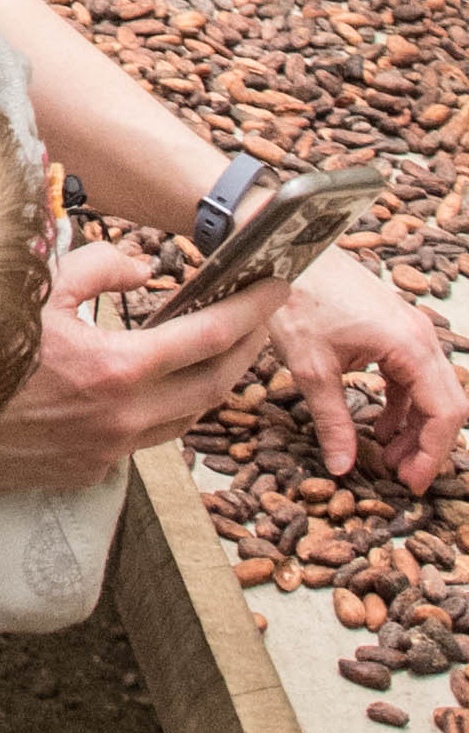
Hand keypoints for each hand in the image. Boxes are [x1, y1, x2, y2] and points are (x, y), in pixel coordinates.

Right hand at [0, 239, 293, 491]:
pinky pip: (146, 439)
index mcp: (115, 368)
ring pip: (186, 418)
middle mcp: (122, 418)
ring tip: (215, 348)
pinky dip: (163, 409)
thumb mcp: (38, 290)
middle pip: (216, 385)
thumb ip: (99, 269)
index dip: (250, 310)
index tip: (274, 286)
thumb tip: (143, 269)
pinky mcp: (91, 471)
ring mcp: (108, 451)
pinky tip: (154, 385)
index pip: (209, 336)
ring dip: (209, 382)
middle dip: (247, 347)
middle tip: (258, 317)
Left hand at [272, 246, 468, 489]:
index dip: (433, 455)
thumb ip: (333, 420)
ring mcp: (410, 330)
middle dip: (429, 446)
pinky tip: (380, 427)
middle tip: (401, 478)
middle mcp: (421, 336)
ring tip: (388, 458)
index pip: (445, 413)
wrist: (286, 248)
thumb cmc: (298, 297)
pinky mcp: (394, 329)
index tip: (411, 484)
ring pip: (432, 392)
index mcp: (410, 345)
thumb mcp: (312, 367)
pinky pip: (413, 377)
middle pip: (447, 405)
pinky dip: (403, 406)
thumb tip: (343, 467)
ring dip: (416, 428)